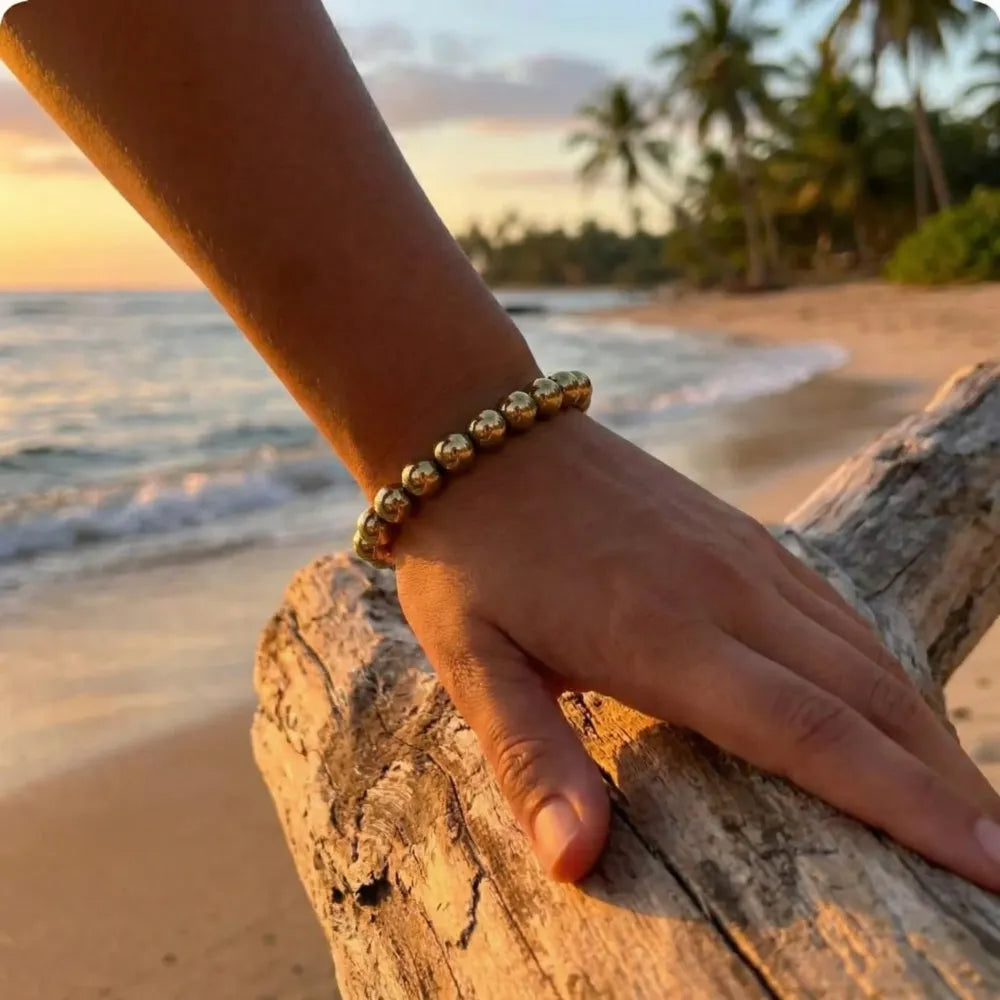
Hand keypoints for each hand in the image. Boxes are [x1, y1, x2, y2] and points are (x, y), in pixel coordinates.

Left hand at [395, 412, 999, 885]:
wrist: (482, 436)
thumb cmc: (470, 558)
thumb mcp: (474, 664)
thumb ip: (532, 760)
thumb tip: (576, 863)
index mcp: (662, 635)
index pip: (813, 734)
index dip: (909, 806)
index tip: (992, 866)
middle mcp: (725, 592)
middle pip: (868, 700)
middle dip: (948, 787)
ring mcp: (740, 555)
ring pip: (866, 651)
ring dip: (928, 731)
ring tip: (970, 804)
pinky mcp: (739, 535)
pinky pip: (835, 610)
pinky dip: (884, 670)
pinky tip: (898, 709)